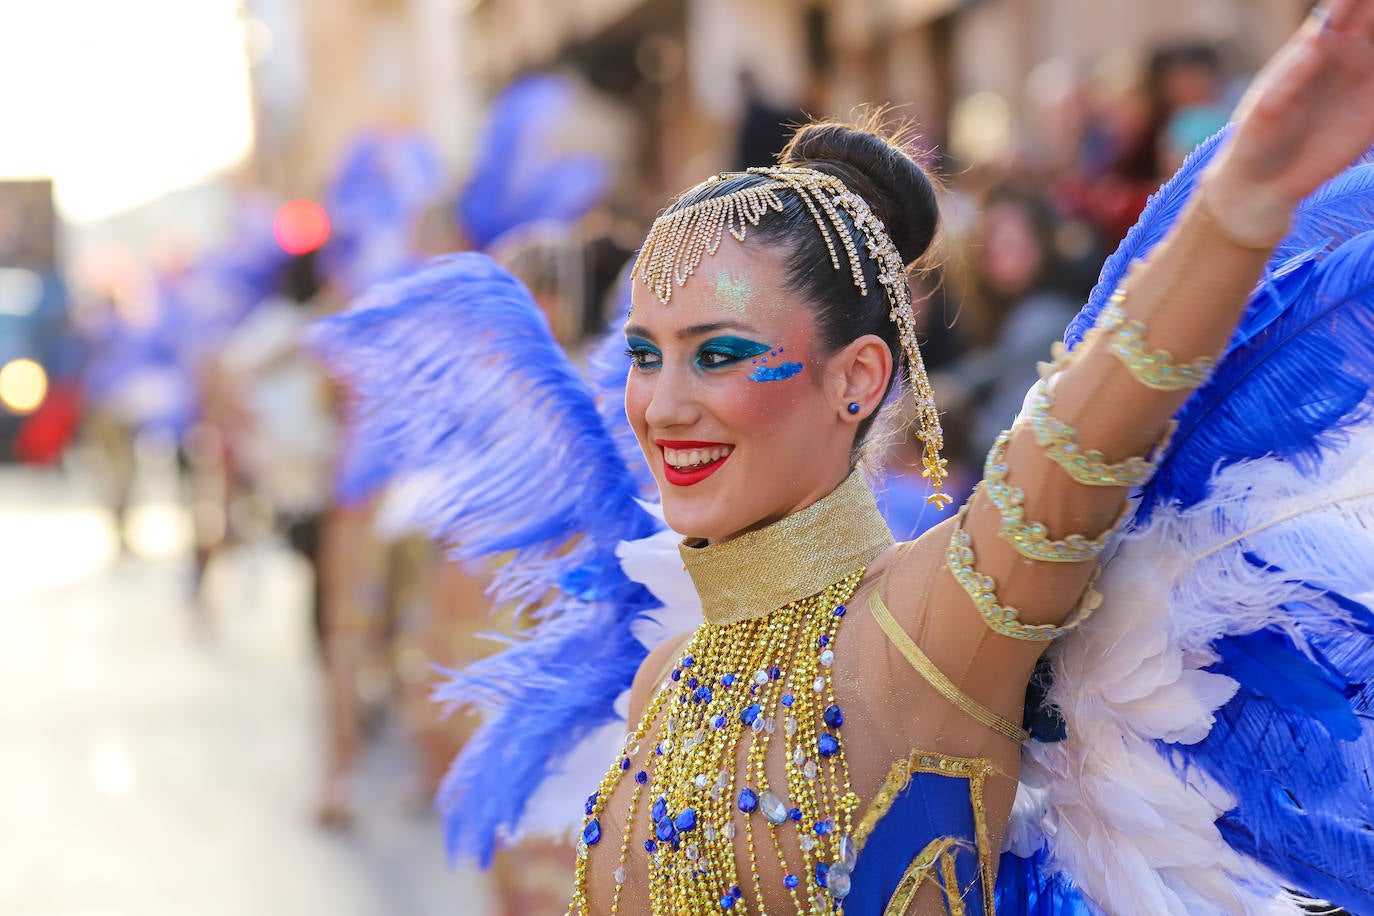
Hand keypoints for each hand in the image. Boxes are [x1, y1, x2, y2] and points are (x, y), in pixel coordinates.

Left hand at [1204, 0, 1373, 242]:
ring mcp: (1362, 78)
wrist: (1264, 183)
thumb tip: (1318, 39)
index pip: (1341, 7)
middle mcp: (1342, 54)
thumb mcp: (1267, 108)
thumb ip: (1292, 74)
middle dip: (1373, 7)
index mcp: (1312, 47)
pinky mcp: (1373, 110)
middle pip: (1368, 16)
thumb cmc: (1255, 140)